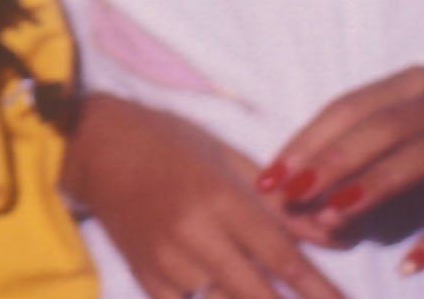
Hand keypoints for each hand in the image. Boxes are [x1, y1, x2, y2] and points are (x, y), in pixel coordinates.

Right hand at [69, 93, 343, 298]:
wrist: (93, 145)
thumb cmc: (166, 140)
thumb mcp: (226, 157)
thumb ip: (279, 203)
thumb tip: (331, 235)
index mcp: (219, 197)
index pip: (279, 255)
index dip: (317, 288)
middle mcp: (193, 234)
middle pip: (255, 292)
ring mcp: (166, 260)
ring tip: (265, 294)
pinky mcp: (145, 277)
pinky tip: (222, 295)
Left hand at [264, 68, 423, 278]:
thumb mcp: (420, 122)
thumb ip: (369, 147)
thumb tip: (303, 188)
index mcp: (414, 83)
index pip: (348, 107)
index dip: (305, 141)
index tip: (268, 176)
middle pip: (377, 128)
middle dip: (327, 162)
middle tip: (289, 196)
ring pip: (420, 158)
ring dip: (373, 188)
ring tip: (335, 218)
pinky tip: (410, 264)